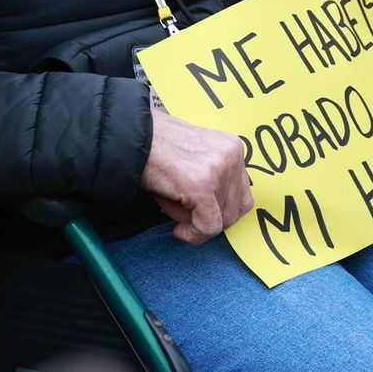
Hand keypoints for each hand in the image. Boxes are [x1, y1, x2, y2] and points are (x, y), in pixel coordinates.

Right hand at [140, 112, 253, 244]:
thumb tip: (221, 217)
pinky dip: (194, 235)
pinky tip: (178, 231)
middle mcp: (232, 155)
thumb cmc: (156, 149)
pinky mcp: (202, 185)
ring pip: (221, 221)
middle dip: (208, 219)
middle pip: (235, 210)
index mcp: (233, 147)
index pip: (242, 195)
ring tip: (174, 206)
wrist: (130, 136)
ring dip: (195, 223)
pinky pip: (208, 226)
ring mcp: (219, 169)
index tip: (199, 214)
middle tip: (184, 213)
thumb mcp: (196, 159)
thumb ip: (214, 180)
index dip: (220, 212)